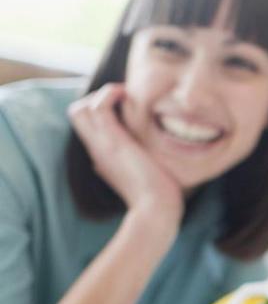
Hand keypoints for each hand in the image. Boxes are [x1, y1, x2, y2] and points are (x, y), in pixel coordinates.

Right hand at [67, 83, 183, 220]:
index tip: (126, 105)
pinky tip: (132, 99)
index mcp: (103, 156)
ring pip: (80, 108)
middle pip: (76, 113)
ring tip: (128, 97)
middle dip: (97, 96)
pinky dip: (110, 93)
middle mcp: (97, 149)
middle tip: (126, 98)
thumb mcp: (141, 177)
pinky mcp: (114, 142)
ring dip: (104, 93)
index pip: (87, 125)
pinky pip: (98, 106)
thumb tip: (138, 158)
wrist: (156, 210)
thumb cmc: (157, 196)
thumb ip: (137, 166)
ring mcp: (102, 145)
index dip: (100, 108)